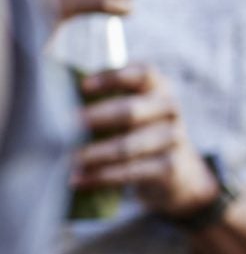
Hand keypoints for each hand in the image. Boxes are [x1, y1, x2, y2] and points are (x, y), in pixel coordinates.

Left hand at [72, 64, 220, 217]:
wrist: (179, 170)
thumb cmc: (141, 131)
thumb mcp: (135, 110)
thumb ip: (109, 100)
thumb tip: (58, 101)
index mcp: (159, 88)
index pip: (144, 74)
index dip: (114, 77)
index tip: (83, 86)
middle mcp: (170, 109)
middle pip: (132, 110)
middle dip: (99, 116)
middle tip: (70, 123)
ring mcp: (174, 138)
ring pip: (129, 146)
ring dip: (96, 153)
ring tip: (70, 159)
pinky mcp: (171, 167)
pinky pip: (131, 171)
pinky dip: (101, 177)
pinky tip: (79, 180)